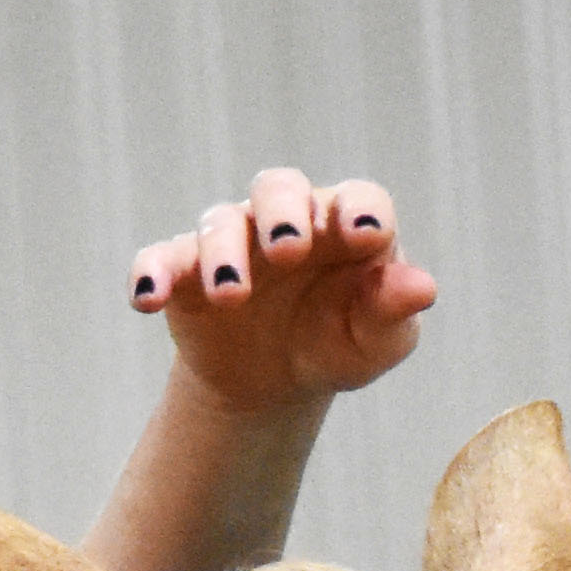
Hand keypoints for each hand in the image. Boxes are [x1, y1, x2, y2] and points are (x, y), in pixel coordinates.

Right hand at [123, 169, 432, 415]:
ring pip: (220, 223)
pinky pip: (161, 257)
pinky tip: (147, 297)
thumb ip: (393, 311)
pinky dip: (152, 271)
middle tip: (287, 250)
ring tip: (232, 296)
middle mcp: (286, 219)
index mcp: (344, 227)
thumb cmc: (336, 345)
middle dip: (281, 213)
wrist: (271, 382)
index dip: (363, 211)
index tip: (366, 237)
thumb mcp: (374, 341)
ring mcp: (232, 241)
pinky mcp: (185, 270)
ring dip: (222, 253)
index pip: (359, 200)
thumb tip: (423, 286)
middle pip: (279, 188)